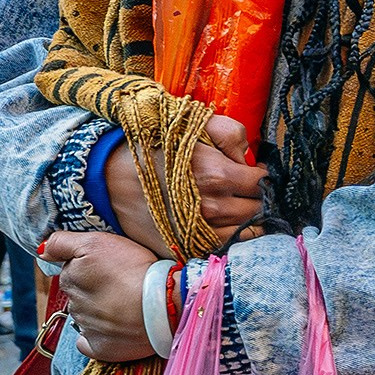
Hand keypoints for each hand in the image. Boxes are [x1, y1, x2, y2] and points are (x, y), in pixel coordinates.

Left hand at [41, 231, 157, 361]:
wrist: (160, 306)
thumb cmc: (132, 269)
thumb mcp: (96, 242)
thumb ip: (62, 243)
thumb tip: (41, 251)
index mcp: (70, 279)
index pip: (71, 269)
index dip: (90, 264)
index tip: (109, 263)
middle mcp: (73, 305)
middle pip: (78, 292)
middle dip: (93, 287)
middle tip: (120, 280)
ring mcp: (86, 328)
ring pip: (86, 316)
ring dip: (100, 309)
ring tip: (126, 300)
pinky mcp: (100, 348)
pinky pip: (90, 342)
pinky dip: (97, 336)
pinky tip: (113, 327)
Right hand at [104, 114, 266, 256]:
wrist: (110, 176)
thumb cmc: (155, 147)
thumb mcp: (196, 125)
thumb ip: (233, 135)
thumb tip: (251, 159)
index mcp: (218, 175)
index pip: (262, 184)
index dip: (264, 178)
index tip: (258, 174)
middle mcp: (212, 208)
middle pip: (257, 211)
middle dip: (259, 200)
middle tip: (252, 193)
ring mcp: (198, 232)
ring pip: (245, 235)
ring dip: (249, 222)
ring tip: (242, 210)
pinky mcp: (184, 248)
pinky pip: (220, 249)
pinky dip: (229, 240)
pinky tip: (224, 227)